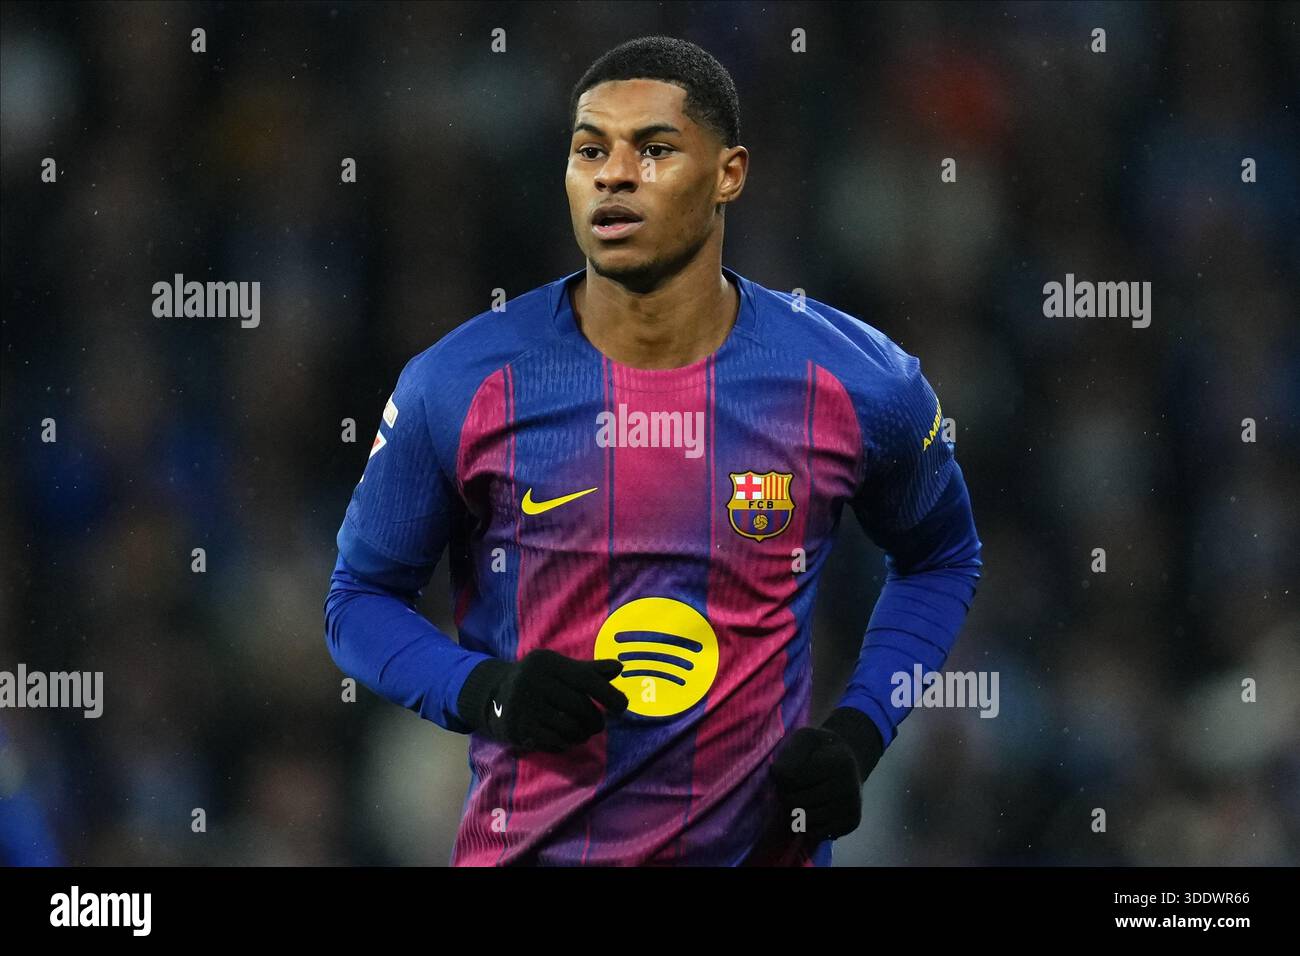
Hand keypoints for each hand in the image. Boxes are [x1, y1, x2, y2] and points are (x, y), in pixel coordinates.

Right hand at [458, 649, 628, 751]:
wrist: (494, 695)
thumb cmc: (538, 681)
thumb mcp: (560, 670)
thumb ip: (588, 671)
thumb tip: (619, 667)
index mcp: (547, 662)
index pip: (585, 679)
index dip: (608, 694)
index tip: (622, 706)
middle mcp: (532, 680)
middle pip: (579, 706)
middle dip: (594, 719)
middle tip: (597, 725)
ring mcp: (523, 705)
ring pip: (568, 727)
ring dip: (582, 734)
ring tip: (582, 732)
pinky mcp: (518, 727)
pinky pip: (554, 741)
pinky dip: (565, 743)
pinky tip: (565, 739)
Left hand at [769, 707, 882, 842]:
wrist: (850, 764)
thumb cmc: (821, 750)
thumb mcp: (806, 738)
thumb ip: (790, 752)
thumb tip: (778, 773)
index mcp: (839, 762)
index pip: (790, 778)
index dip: (780, 775)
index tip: (787, 768)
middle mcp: (849, 787)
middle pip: (794, 802)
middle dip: (785, 794)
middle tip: (792, 786)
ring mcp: (852, 807)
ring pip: (803, 820)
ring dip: (794, 811)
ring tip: (801, 797)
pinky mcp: (851, 824)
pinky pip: (815, 833)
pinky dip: (808, 824)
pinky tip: (813, 809)